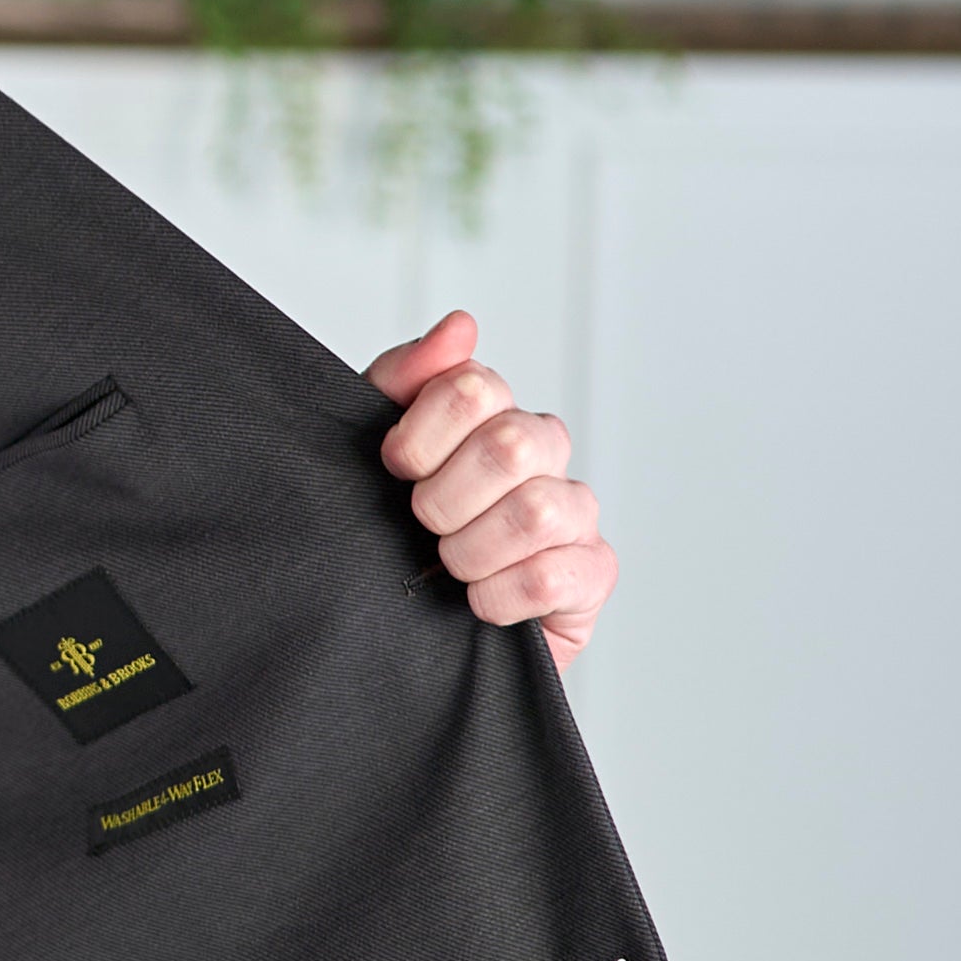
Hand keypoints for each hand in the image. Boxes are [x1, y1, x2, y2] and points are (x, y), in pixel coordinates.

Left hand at [368, 308, 615, 668]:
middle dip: (445, 497)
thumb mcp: (371, 453)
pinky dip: (499, 596)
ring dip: (471, 550)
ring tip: (449, 568)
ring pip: (538, 511)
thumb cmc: (390, 534)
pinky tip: (477, 605)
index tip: (393, 468)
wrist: (398, 634)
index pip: (475, 387)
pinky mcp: (590, 577)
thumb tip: (461, 326)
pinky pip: (553, 576)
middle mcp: (542, 454)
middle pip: (512, 444)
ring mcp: (574, 514)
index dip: (421, 434)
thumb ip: (400, 381)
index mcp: (491, 414)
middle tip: (421, 524)